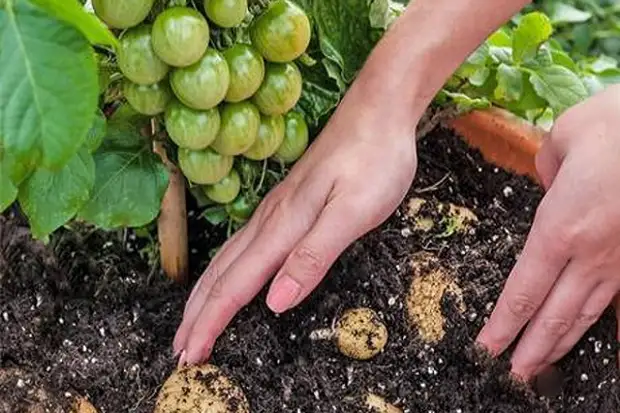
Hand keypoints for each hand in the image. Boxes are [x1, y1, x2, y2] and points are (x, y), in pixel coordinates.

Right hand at [173, 83, 419, 365]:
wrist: (378, 111)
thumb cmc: (373, 160)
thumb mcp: (352, 213)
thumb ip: (313, 256)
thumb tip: (275, 302)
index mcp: (283, 226)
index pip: (236, 285)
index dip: (210, 322)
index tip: (189, 355)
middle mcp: (270, 219)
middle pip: (222, 274)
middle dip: (197, 315)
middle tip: (179, 351)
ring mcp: (275, 210)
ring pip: (228, 259)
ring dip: (206, 294)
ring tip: (191, 321)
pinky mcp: (286, 204)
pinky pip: (243, 246)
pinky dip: (226, 271)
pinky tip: (227, 276)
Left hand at [476, 85, 619, 379]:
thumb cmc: (616, 123)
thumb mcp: (564, 138)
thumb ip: (549, 170)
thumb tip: (551, 185)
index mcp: (560, 228)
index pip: (524, 290)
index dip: (504, 324)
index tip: (488, 348)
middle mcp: (591, 253)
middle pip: (554, 313)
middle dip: (531, 348)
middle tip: (512, 376)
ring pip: (586, 312)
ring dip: (561, 342)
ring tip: (541, 365)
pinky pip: (613, 296)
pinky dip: (594, 318)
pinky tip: (584, 328)